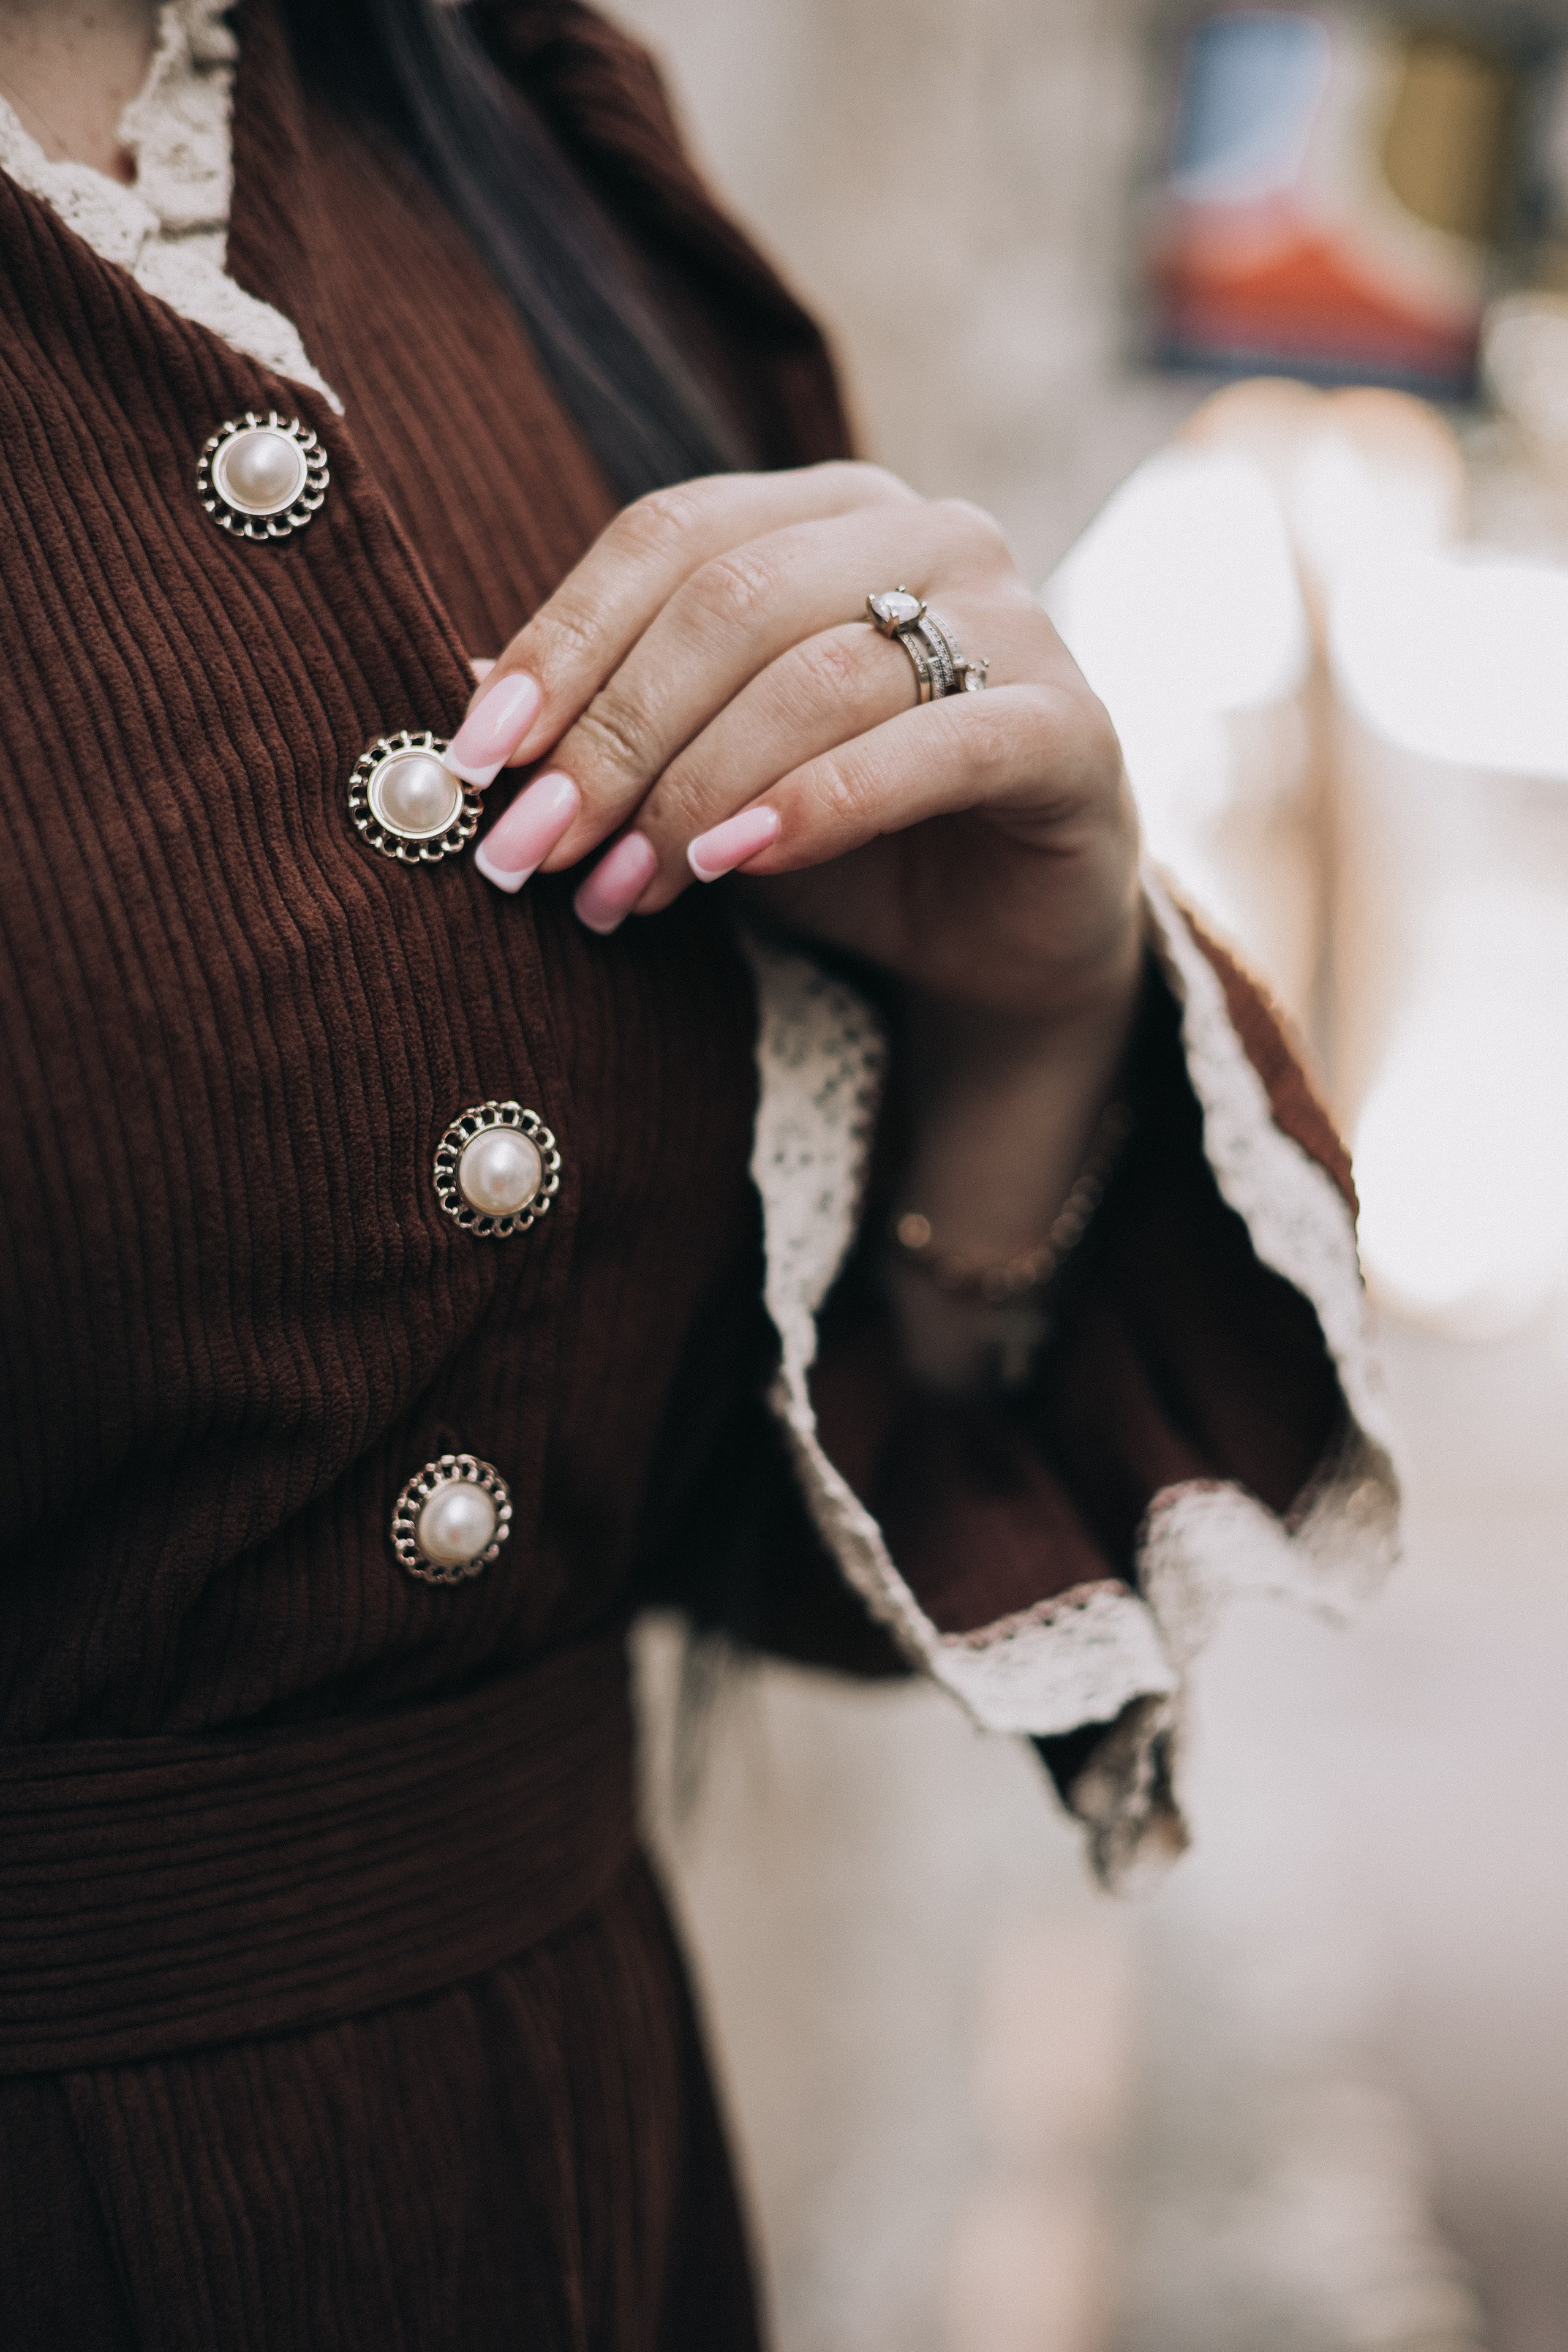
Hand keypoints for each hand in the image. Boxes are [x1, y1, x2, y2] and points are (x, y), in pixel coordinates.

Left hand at [448, 462, 1140, 1031]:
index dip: (559, 642)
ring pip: (818, 672)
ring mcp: (1014, 620)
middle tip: (537, 848)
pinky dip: (820, 805)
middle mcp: (927, 532)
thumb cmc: (839, 841)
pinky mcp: (1071, 727)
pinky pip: (933, 747)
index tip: (475, 759)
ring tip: (619, 887)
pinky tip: (739, 862)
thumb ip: (606, 724)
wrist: (1001, 940)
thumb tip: (460, 702)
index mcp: (826, 511)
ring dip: (694, 789)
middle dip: (612, 734)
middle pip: (729, 600)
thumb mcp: (700, 774)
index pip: (668, 535)